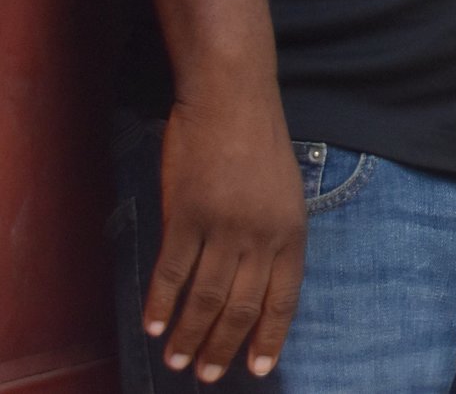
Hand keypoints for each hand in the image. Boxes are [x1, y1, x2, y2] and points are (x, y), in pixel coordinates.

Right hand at [146, 92, 304, 383]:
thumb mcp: (285, 191)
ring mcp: (224, 226)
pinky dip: (160, 302)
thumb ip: (272, 236)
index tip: (257, 369)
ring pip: (205, 298)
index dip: (269, 337)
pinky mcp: (186, 215)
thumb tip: (255, 282)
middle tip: (207, 375)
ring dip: (189, 334)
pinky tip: (153, 324)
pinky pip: (171, 272)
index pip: (283, 298)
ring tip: (175, 360)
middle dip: (224, 348)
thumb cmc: (258, 142)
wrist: (233, 98)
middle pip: (242, 307)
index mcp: (293, 230)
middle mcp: (262, 234)